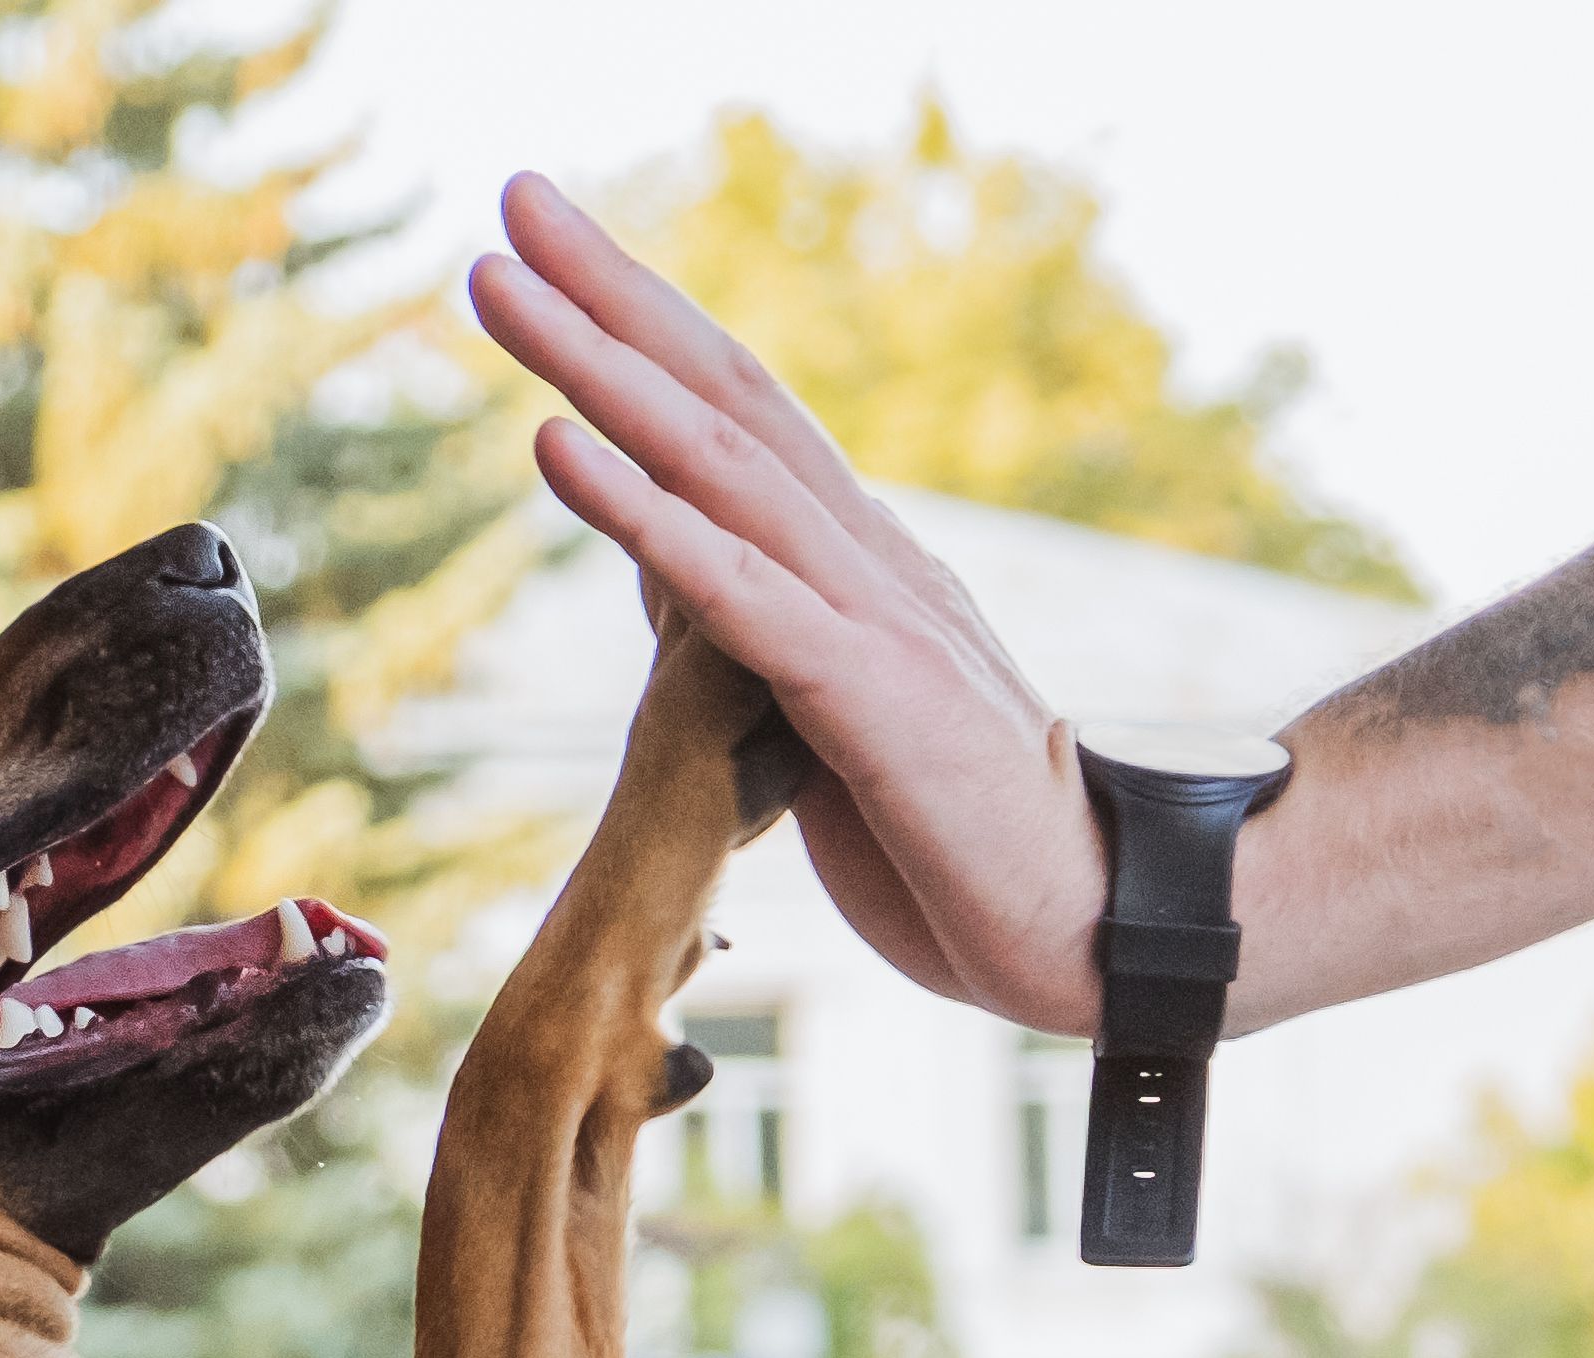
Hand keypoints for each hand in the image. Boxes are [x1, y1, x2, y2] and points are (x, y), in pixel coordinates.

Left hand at [467, 174, 1112, 1034]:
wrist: (1093, 926)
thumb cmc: (958, 840)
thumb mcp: (825, 718)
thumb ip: (749, 625)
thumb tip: (658, 551)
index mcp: (859, 562)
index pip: (740, 412)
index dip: (645, 323)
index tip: (548, 242)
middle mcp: (866, 558)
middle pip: (725, 395)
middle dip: (612, 292)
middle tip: (515, 195)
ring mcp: (873, 617)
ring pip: (720, 462)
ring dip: (600, 366)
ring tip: (499, 283)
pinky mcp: (871, 696)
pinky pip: (740, 591)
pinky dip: (644, 512)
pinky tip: (557, 446)